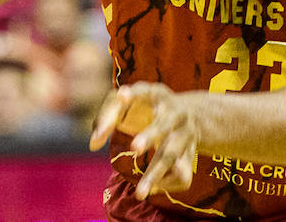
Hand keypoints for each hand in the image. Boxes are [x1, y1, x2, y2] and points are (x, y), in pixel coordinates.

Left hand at [90, 82, 199, 199]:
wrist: (192, 115)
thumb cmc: (147, 108)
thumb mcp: (130, 103)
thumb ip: (108, 117)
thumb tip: (93, 144)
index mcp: (157, 94)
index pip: (144, 91)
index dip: (133, 94)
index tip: (121, 95)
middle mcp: (174, 113)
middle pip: (163, 125)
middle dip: (150, 135)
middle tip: (134, 147)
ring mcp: (184, 135)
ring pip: (172, 154)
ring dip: (156, 173)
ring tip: (140, 193)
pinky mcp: (190, 155)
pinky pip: (183, 175)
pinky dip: (167, 184)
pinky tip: (151, 190)